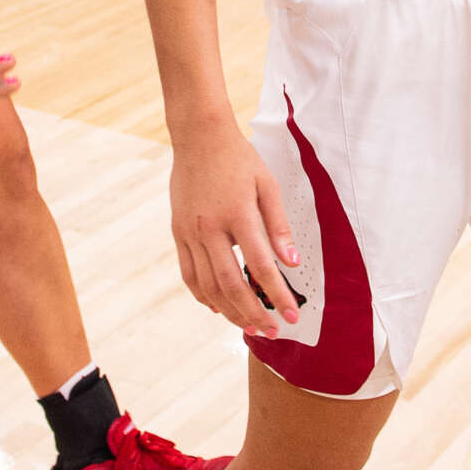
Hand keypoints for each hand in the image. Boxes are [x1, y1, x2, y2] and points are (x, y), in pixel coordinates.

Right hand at [169, 120, 301, 336]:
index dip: (277, 294)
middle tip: (271, 332)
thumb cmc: (239, 159)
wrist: (199, 137)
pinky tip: (217, 307)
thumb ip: (279, 225)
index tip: (292, 315)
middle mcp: (209, 228)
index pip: (260, 265)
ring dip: (228, 311)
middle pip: (231, 284)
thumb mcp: (267, 185)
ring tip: (247, 326)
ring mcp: (190, 232)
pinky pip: (189, 274)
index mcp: (237, 214)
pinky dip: (203, 295)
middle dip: (252, 313)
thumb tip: (292, 263)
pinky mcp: (178, 232)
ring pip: (207, 285)